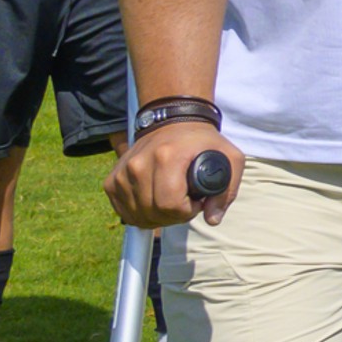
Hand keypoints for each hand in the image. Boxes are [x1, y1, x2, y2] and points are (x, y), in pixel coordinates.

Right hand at [110, 115, 236, 230]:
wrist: (172, 122)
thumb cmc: (202, 142)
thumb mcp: (230, 158)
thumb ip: (226, 191)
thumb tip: (213, 220)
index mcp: (166, 158)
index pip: (170, 205)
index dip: (187, 211)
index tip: (196, 201)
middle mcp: (139, 165)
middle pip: (153, 213)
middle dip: (174, 216)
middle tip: (185, 202)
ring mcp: (122, 173)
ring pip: (137, 215)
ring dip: (157, 217)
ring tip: (171, 201)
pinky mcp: (112, 180)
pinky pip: (123, 211)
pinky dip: (140, 214)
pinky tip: (154, 204)